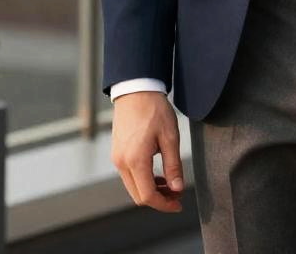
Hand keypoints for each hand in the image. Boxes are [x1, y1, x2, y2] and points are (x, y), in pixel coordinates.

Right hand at [111, 91, 184, 211]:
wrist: (136, 89)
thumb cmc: (154, 110)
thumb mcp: (170, 137)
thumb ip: (173, 165)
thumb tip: (177, 188)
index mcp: (135, 160)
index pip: (148, 196)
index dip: (164, 204)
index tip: (179, 203)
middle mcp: (122, 163)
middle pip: (138, 195)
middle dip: (158, 199)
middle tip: (177, 194)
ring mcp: (117, 158)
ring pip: (133, 186)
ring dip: (151, 189)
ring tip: (170, 183)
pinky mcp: (117, 152)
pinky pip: (129, 175)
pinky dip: (143, 179)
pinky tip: (157, 172)